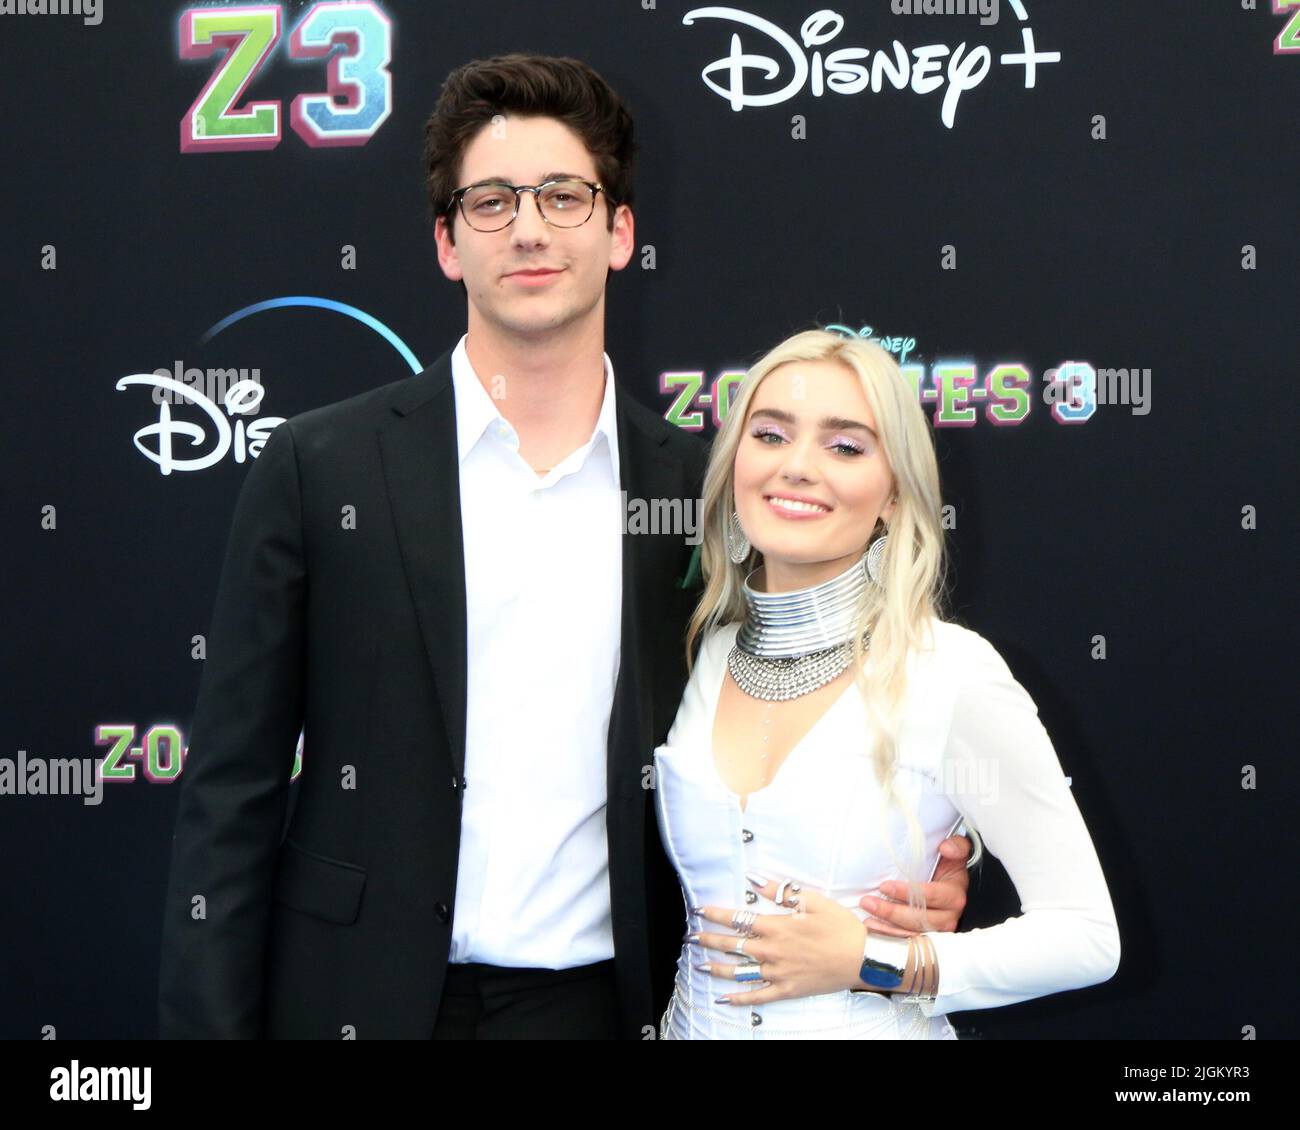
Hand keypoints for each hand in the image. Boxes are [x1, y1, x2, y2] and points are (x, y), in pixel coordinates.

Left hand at [689, 875, 867, 1004]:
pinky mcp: (787, 990)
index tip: (699, 910)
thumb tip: (755, 878)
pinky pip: (758, 996)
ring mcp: (778, 973)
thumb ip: (780, 891)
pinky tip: (723, 997)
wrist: (863, 957)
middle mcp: (773, 951)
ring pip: (740, 972)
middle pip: (732, 945)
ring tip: (699, 963)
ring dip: (717, 967)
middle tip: (690, 936)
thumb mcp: (812, 901)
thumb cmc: (840, 926)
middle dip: (708, 939)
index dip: (716, 914)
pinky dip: (739, 997)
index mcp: (777, 926)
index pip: (738, 918)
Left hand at [858, 833, 970, 936]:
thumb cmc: (946, 869)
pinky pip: (908, 943)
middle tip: (869, 901)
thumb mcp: (955, 855)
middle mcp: (949, 917)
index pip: (931, 896)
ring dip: (887, 927)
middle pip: (920, 919)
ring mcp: (938, 931)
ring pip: (913, 934)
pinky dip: (889, 936)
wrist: (947, 886)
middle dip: (892, 912)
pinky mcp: (927, 940)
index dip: (908, 892)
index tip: (885, 886)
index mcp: (954, 895)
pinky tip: (873, 928)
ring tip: (867, 917)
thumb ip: (957, 846)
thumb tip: (946, 848)